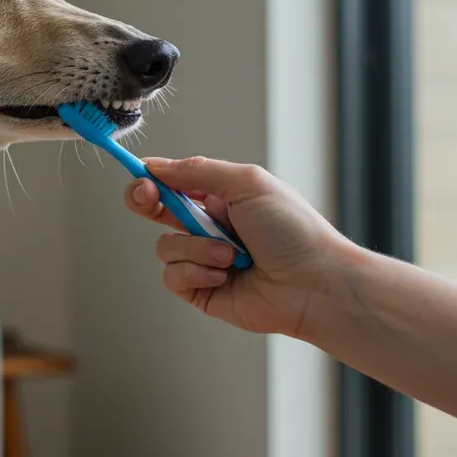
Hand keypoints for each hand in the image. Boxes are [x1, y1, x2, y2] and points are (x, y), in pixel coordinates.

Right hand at [124, 156, 354, 337]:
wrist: (314, 284)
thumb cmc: (292, 231)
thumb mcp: (247, 184)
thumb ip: (198, 172)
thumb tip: (156, 166)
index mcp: (221, 198)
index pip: (173, 183)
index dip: (151, 179)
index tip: (142, 178)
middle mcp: (209, 228)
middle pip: (156, 211)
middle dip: (147, 202)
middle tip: (150, 200)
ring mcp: (204, 260)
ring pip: (165, 247)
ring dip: (197, 247)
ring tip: (232, 255)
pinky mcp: (201, 290)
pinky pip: (173, 276)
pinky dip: (196, 272)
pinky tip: (225, 275)